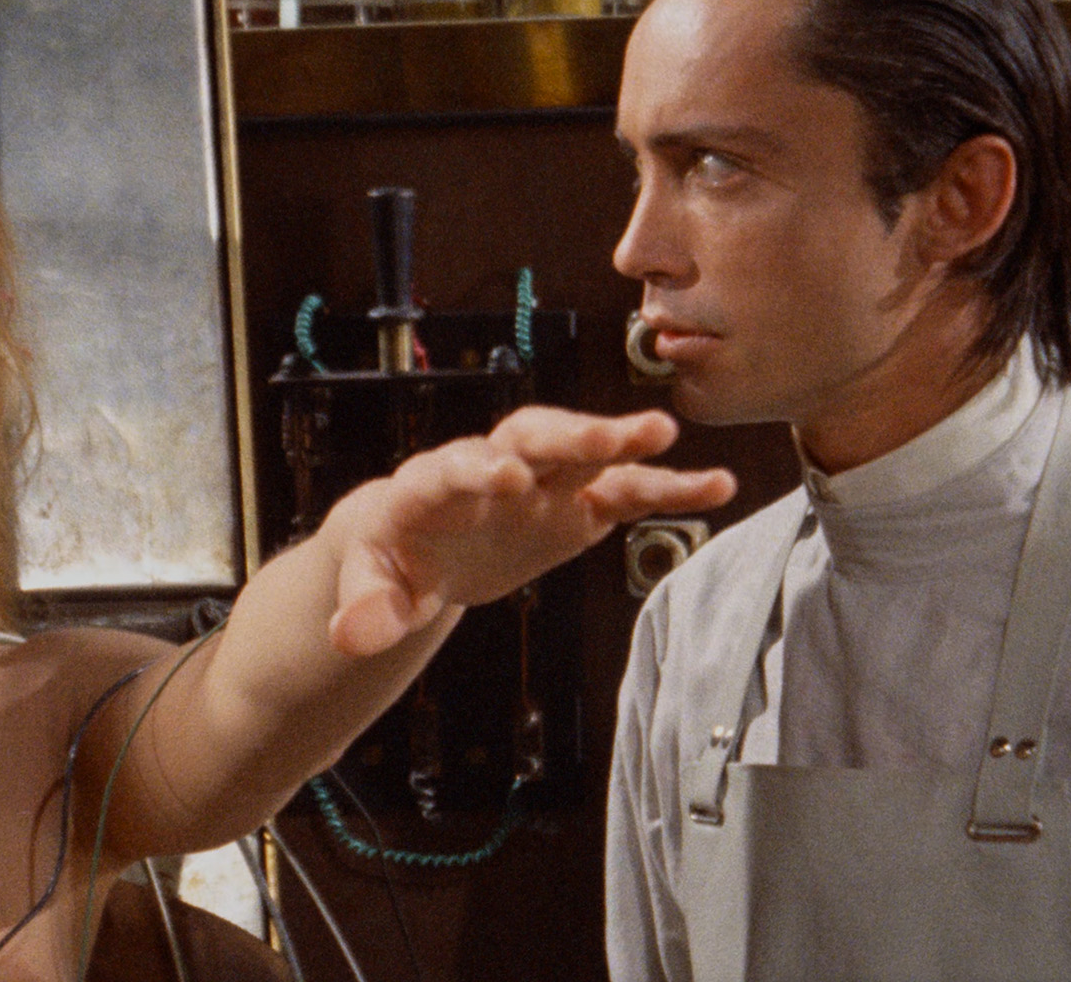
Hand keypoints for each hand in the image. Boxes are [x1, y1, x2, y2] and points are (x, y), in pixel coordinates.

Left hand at [323, 407, 734, 656]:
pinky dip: (666, 488)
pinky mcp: (573, 505)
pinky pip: (623, 490)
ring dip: (622, 443)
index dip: (477, 470)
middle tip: (604, 437)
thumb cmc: (388, 560)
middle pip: (527, 437)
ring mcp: (539, 481)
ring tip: (667, 437)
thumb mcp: (370, 587)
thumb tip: (353, 636)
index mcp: (431, 486)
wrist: (416, 545)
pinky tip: (717, 486)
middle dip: (565, 436)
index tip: (507, 477)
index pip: (451, 468)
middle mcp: (491, 468)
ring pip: (583, 453)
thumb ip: (367, 608)